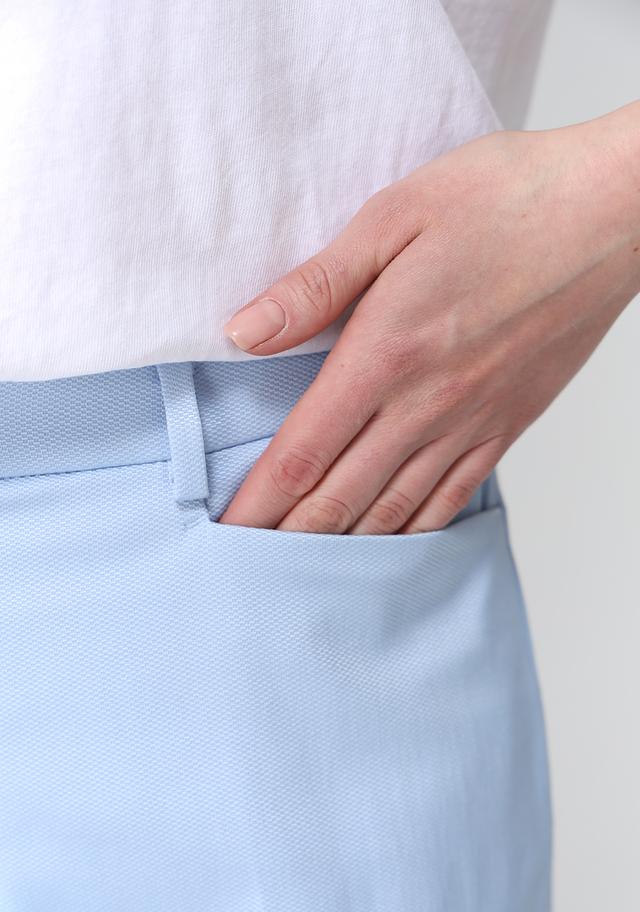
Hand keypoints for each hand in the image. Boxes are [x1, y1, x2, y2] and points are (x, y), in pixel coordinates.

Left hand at [219, 102, 639, 533]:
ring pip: (394, 509)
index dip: (259, 500)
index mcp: (386, 352)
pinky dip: (413, 531)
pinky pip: (452, 497)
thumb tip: (245, 333)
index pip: (303, 451)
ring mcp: (471, 421)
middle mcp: (426, 403)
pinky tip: (391, 545)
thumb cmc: (507, 200)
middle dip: (287, 538)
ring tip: (305, 575)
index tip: (227, 533)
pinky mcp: (507, 424)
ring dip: (344, 546)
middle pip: (341, 496)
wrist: (610, 214)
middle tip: (252, 569)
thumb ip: (316, 285)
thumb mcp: (393, 217)